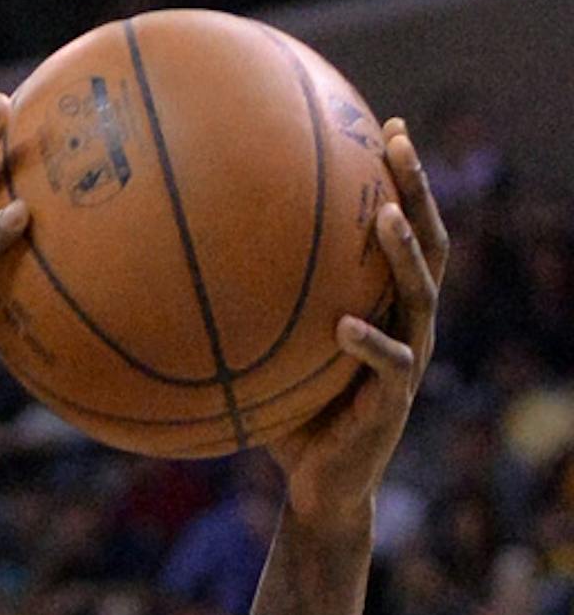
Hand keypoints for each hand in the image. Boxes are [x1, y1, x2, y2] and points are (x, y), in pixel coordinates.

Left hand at [276, 122, 446, 547]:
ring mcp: (408, 363)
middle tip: (396, 143)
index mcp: (389, 306)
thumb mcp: (272, 355)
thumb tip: (184, 268)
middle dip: (417, 190)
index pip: (407, 228)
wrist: (321, 489)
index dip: (404, 179)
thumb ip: (253, 314)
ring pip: (420, 296)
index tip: (385, 126)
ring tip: (386, 219)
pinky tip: (345, 327)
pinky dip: (369, 345)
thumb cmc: (293, 418)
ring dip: (404, 255)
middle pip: (430, 243)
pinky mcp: (394, 405)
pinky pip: (387, 367)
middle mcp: (409, 325)